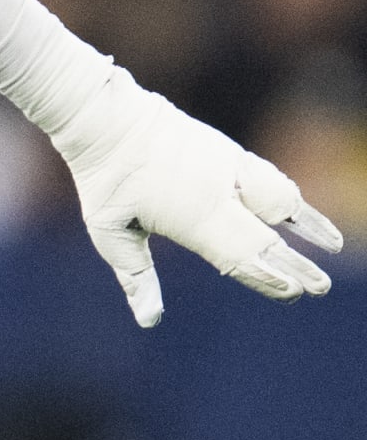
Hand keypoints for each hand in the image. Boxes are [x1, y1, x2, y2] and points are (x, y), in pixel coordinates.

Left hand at [54, 67, 342, 327]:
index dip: (266, 276)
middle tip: (319, 288)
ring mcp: (228, 168)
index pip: (238, 256)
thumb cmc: (104, 181)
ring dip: (307, 226)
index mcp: (191, 219)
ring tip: (333, 248)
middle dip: (294, 264)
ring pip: (278, 199)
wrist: (108, 119)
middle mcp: (218, 194)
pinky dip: (291, 195)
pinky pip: (270, 176)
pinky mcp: (229, 152)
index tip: (292, 292)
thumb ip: (136, 277)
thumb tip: (150, 320)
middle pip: (264, 237)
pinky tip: (304, 210)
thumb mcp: (110, 234)